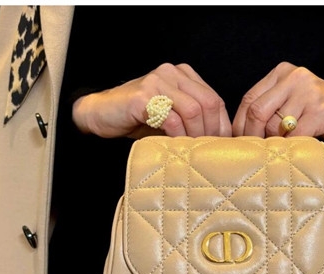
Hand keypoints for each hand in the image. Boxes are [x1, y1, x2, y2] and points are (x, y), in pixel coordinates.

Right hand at [72, 63, 231, 137]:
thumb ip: (192, 120)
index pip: (215, 99)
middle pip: (208, 103)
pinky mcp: (143, 96)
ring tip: (192, 150)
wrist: (101, 114)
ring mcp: (157, 81)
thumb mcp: (172, 117)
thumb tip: (218, 142)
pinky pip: (172, 118)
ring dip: (196, 135)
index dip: (222, 125)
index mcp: (183, 75)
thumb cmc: (138, 119)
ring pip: (193, 110)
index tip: (221, 146)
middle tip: (207, 151)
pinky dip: (178, 136)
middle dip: (212, 131)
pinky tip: (175, 146)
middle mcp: (172, 73)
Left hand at [232, 62, 323, 143]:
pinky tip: (294, 150)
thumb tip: (241, 132)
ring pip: (274, 126)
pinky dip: (290, 147)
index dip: (240, 124)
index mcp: (282, 73)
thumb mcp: (292, 100)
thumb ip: (270, 108)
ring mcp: (308, 93)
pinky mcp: (319, 112)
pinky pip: (294, 137)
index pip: (249, 99)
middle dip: (252, 136)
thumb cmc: (319, 112)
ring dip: (274, 143)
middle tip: (255, 151)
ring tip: (280, 148)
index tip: (238, 141)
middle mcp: (294, 78)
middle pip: (257, 111)